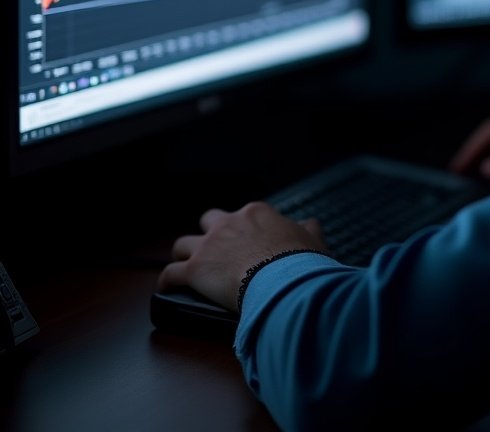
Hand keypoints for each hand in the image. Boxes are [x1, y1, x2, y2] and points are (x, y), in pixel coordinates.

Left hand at [156, 202, 328, 311]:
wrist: (282, 279)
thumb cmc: (298, 262)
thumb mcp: (311, 240)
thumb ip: (307, 230)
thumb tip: (310, 225)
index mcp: (256, 213)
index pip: (244, 215)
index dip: (244, 229)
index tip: (247, 241)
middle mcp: (228, 223)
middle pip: (209, 220)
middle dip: (209, 232)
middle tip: (214, 248)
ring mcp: (209, 246)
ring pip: (183, 244)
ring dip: (183, 254)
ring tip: (184, 265)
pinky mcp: (194, 270)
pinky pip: (170, 273)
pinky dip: (167, 281)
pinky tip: (166, 287)